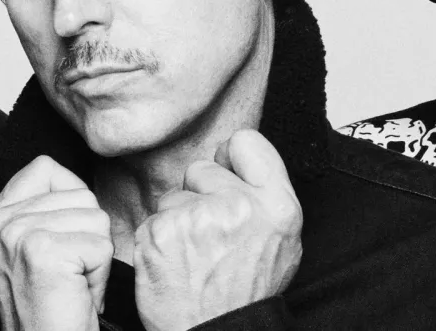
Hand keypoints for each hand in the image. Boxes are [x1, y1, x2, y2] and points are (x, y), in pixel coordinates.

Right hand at [0, 155, 112, 330]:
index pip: (45, 167)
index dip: (72, 199)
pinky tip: (77, 293)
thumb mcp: (30, 251)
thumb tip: (67, 178)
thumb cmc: (49, 306)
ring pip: (95, 218)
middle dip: (88, 237)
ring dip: (96, 257)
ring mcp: (17, 234)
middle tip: (68, 274)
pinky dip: (100, 275)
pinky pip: (101, 245)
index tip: (64, 241)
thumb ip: (40, 209)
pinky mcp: (42, 251)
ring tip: (72, 284)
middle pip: (81, 194)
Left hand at [134, 130, 302, 330]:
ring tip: (193, 255)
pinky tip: (173, 263)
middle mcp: (239, 206)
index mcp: (277, 206)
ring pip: (173, 196)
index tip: (225, 178)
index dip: (231, 160)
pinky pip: (153, 219)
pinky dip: (158, 239)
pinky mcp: (160, 232)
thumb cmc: (245, 292)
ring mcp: (196, 217)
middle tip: (210, 235)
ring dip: (177, 220)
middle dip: (200, 195)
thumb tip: (235, 158)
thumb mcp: (282, 242)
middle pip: (201, 168)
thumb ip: (265, 194)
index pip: (246, 141)